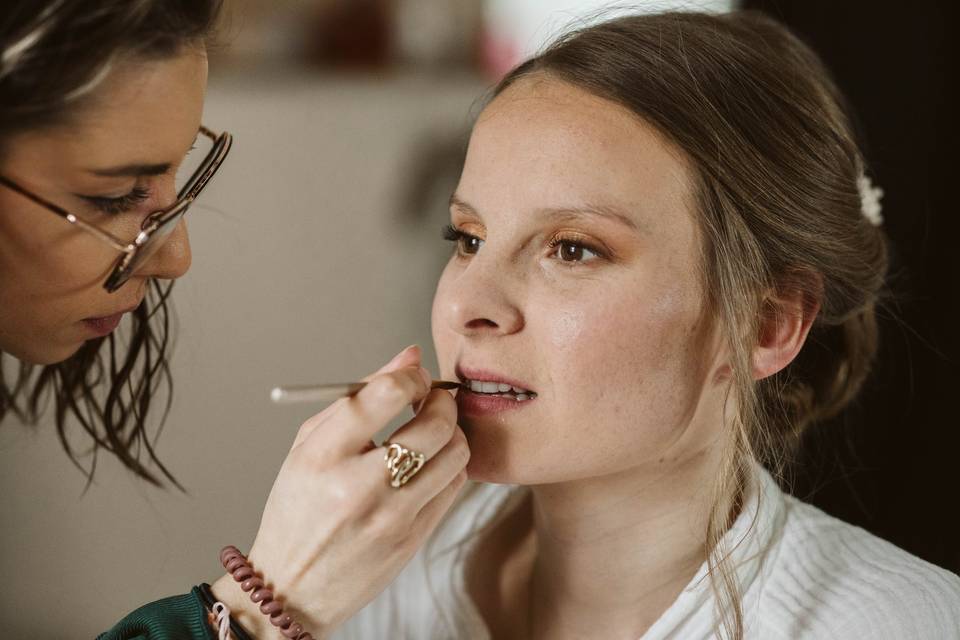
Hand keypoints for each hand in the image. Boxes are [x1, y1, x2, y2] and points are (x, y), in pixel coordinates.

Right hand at [212, 345, 468, 637]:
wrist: (292, 588)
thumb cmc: (298, 508)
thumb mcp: (308, 446)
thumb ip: (359, 396)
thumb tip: (410, 355)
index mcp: (322, 455)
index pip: (386, 394)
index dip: (411, 375)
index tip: (412, 377)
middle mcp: (358, 486)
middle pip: (434, 424)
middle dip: (442, 401)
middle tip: (432, 399)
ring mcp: (391, 517)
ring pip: (455, 454)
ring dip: (452, 432)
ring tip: (433, 431)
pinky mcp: (412, 539)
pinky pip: (455, 486)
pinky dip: (451, 465)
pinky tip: (431, 464)